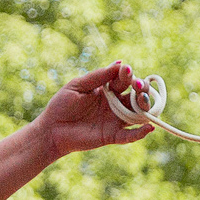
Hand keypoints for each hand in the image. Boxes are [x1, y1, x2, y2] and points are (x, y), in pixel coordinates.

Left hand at [33, 61, 152, 158]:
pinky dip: (140, 133)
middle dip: (141, 89)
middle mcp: (115, 104)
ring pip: (138, 113)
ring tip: (142, 102)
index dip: (128, 75)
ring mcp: (114, 120)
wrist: (51, 129)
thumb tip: (120, 63)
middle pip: (137, 95)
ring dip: (144, 107)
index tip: (126, 70)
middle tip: (137, 86)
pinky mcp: (111, 136)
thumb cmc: (61, 105)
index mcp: (107, 90)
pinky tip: (149, 128)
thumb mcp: (78, 86)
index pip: (124, 80)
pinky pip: (129, 135)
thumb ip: (98, 76)